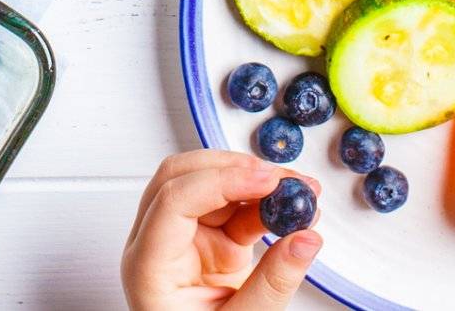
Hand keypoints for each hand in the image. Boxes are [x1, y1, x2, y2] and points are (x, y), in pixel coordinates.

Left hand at [122, 151, 321, 308]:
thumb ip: (272, 285)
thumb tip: (306, 238)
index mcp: (148, 267)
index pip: (174, 201)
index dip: (222, 181)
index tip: (267, 181)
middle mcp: (159, 246)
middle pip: (184, 179)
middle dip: (236, 170)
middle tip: (283, 180)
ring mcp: (183, 243)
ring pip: (211, 188)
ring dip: (256, 184)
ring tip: (300, 194)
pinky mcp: (210, 247)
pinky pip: (234, 211)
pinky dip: (265, 206)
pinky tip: (293, 212)